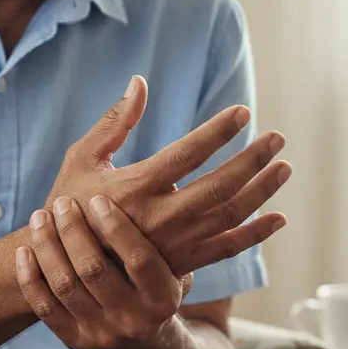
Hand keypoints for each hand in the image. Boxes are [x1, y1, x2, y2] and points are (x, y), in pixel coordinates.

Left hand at [16, 194, 193, 348]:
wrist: (142, 341)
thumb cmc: (155, 282)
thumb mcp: (176, 263)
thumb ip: (172, 229)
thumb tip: (168, 180)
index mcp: (164, 298)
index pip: (139, 259)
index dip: (116, 227)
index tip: (97, 199)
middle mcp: (134, 321)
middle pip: (94, 270)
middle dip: (73, 231)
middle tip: (62, 202)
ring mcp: (102, 334)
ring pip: (65, 285)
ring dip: (47, 246)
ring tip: (40, 216)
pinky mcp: (74, 341)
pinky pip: (44, 308)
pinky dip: (30, 276)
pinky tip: (24, 249)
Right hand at [45, 75, 290, 275]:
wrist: (63, 266)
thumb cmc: (70, 203)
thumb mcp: (82, 157)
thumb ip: (114, 121)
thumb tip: (138, 82)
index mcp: (136, 186)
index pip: (188, 153)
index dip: (218, 131)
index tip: (241, 113)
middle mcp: (160, 216)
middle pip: (220, 184)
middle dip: (253, 159)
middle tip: (277, 138)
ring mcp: (173, 244)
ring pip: (229, 215)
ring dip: (261, 191)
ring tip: (284, 168)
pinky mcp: (179, 265)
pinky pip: (225, 250)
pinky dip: (255, 235)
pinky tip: (278, 219)